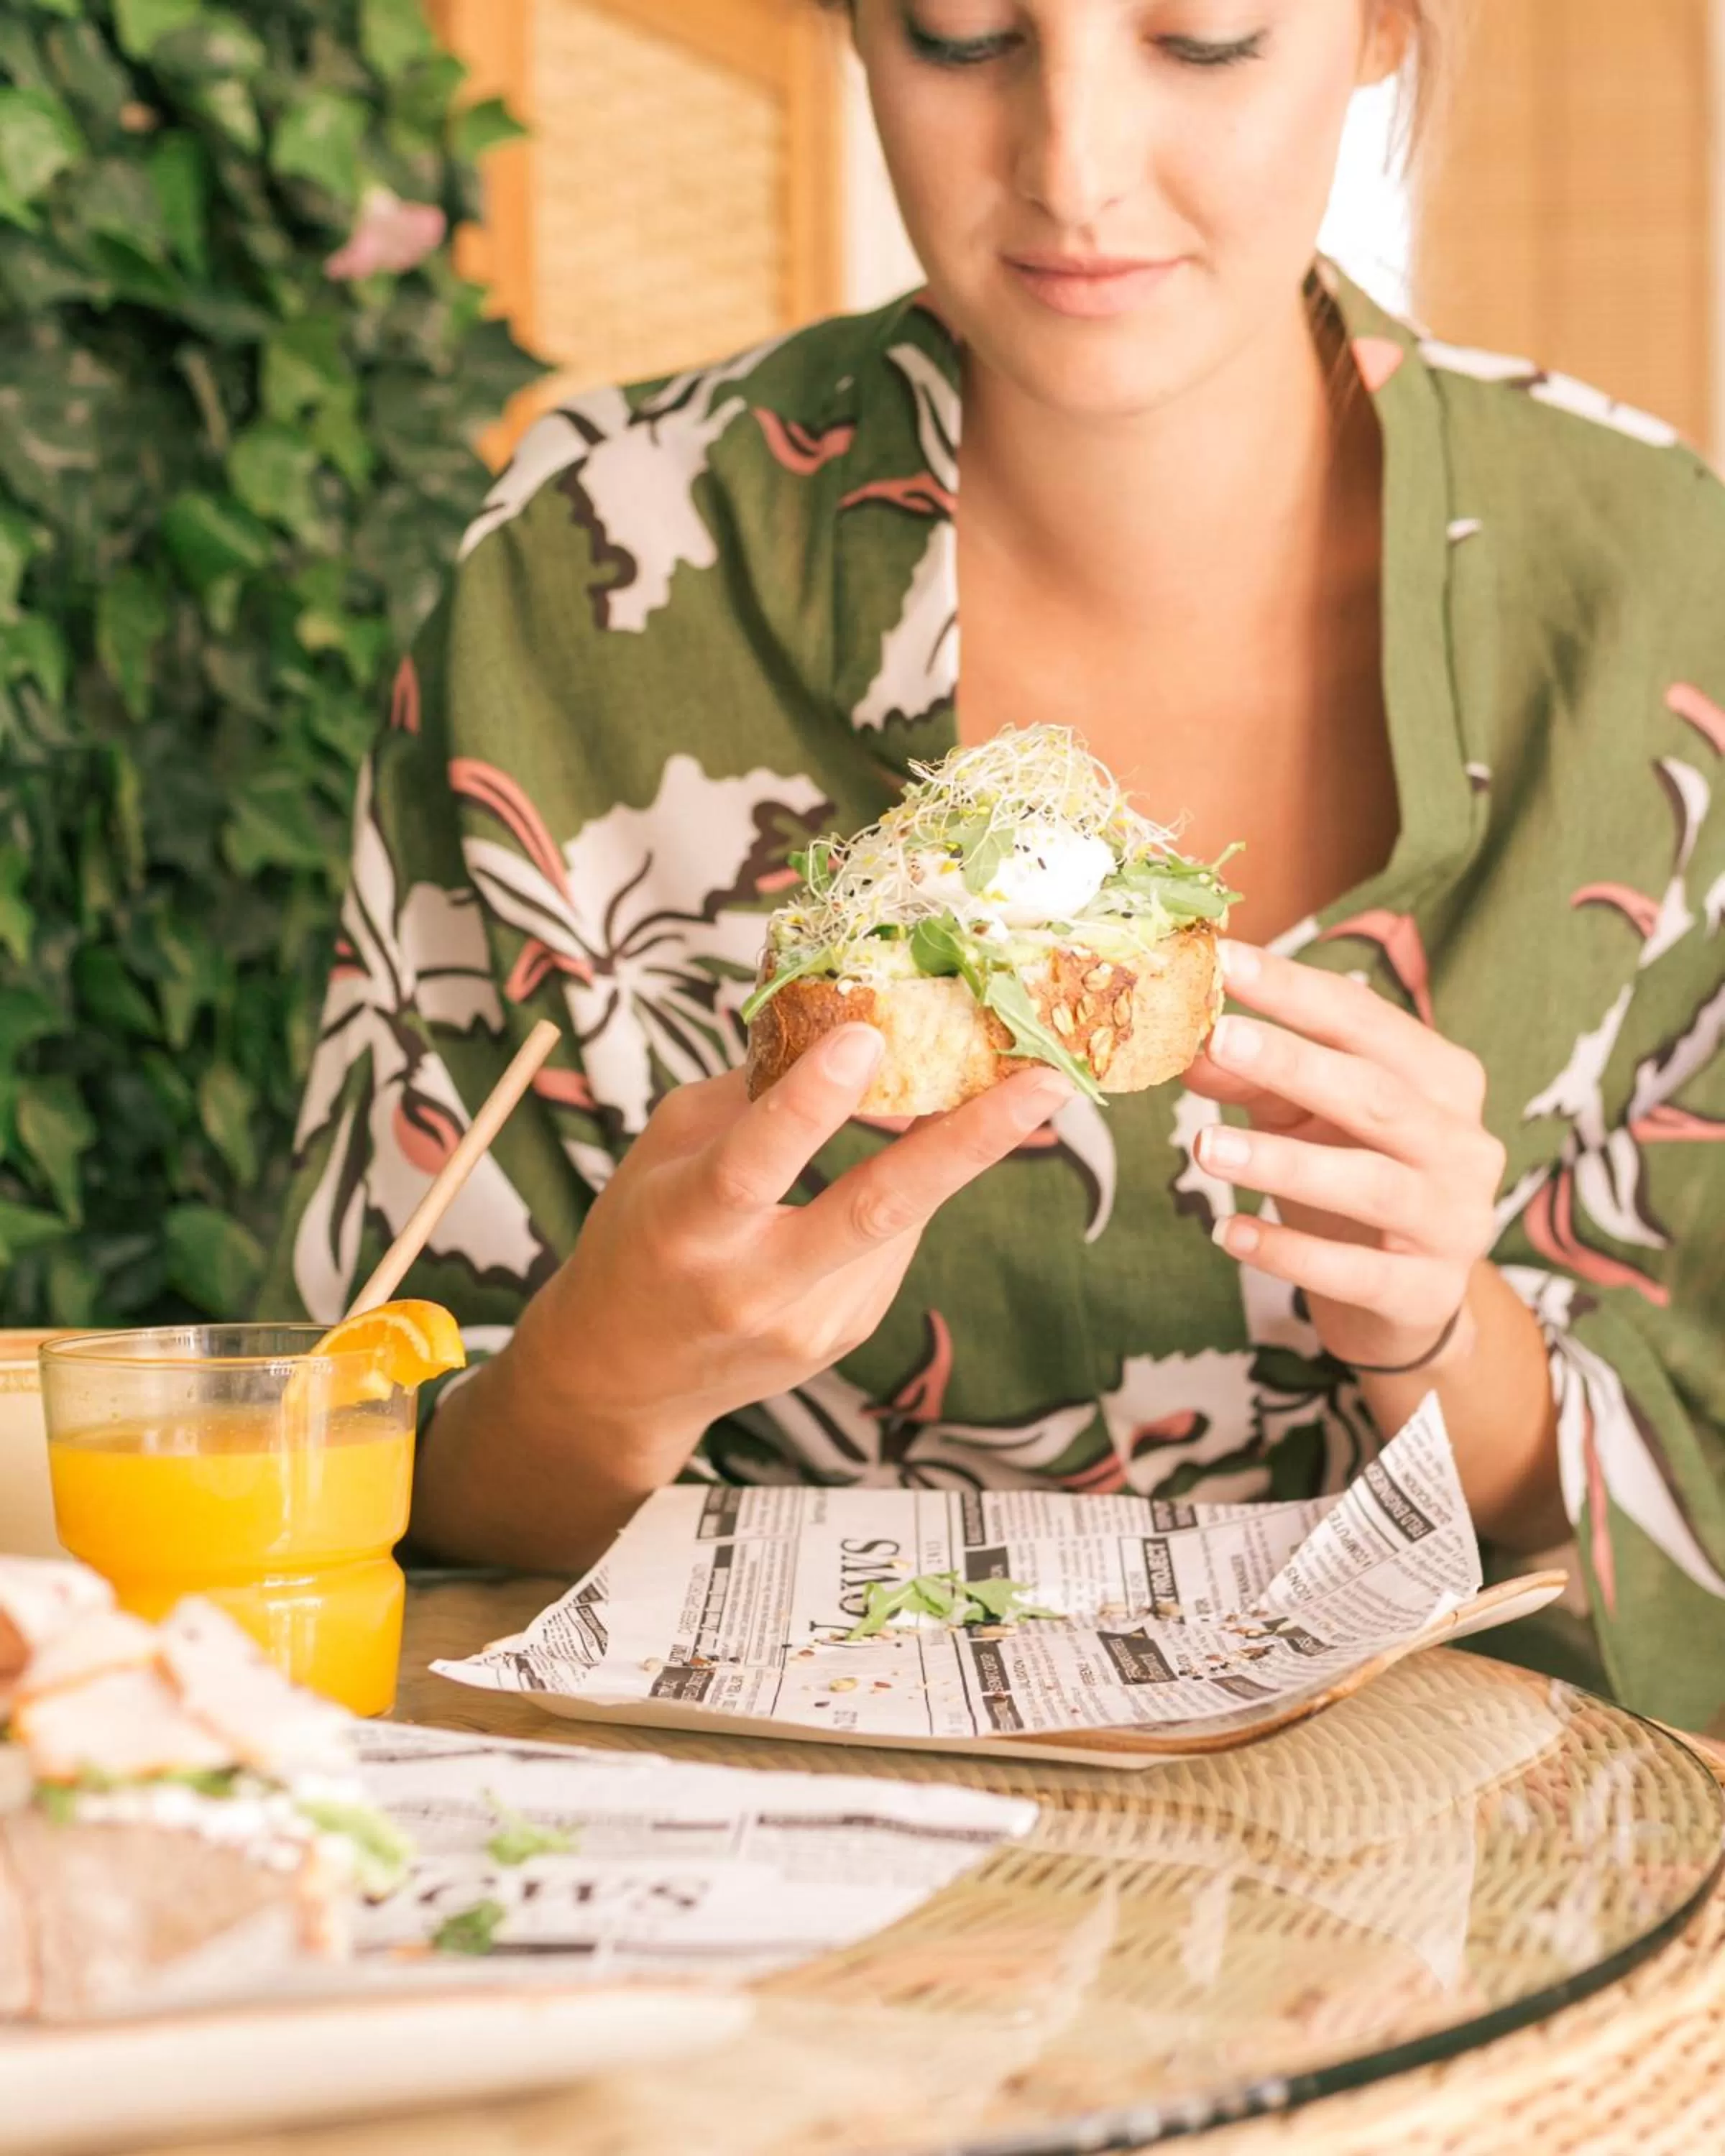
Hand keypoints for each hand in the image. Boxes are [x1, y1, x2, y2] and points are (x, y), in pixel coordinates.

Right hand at [509, 1028, 1071, 1491]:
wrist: (624, 1380)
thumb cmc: (638, 1239)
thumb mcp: (663, 1154)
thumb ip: (747, 1096)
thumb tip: (837, 1019)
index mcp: (687, 1228)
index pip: (752, 1163)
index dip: (811, 1101)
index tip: (869, 1035)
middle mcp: (752, 1287)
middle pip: (875, 1209)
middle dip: (970, 1140)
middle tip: (1045, 1082)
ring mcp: (810, 1324)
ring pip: (900, 1217)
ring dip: (943, 1148)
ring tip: (994, 1089)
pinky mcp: (847, 1335)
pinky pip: (893, 1243)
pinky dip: (900, 1193)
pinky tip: (886, 1171)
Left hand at [1182, 940, 1506, 1370]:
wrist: (1408, 1298)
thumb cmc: (1355, 1177)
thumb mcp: (1303, 1119)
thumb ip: (1253, 1079)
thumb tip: (1186, 1043)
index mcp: (1443, 1080)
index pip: (1366, 1021)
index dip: (1294, 989)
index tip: (1222, 958)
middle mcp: (1463, 1143)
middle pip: (1377, 1093)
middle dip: (1294, 1063)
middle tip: (1216, 1038)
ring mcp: (1454, 1220)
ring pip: (1370, 1183)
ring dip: (1283, 1161)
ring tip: (1206, 1146)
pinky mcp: (1428, 1291)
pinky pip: (1354, 1271)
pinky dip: (1289, 1251)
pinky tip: (1229, 1234)